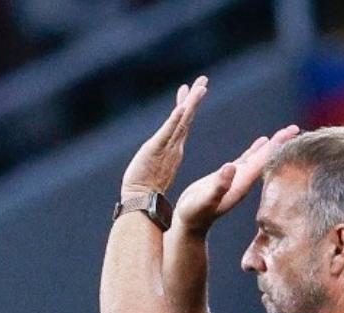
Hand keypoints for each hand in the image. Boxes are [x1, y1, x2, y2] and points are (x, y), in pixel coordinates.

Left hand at [120, 77, 207, 200]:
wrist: (140, 202)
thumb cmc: (145, 189)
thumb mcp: (153, 167)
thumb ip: (159, 160)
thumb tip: (161, 156)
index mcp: (173, 148)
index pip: (182, 122)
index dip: (188, 105)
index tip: (196, 89)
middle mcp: (173, 145)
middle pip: (186, 117)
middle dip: (195, 98)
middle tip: (203, 80)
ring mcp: (167, 147)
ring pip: (181, 121)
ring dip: (190, 104)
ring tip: (199, 88)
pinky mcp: (157, 150)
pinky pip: (168, 132)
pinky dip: (175, 119)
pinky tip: (181, 108)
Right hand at [173, 125, 299, 235]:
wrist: (190, 223)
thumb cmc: (195, 213)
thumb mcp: (205, 199)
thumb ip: (219, 185)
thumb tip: (230, 167)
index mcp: (242, 183)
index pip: (264, 161)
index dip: (277, 146)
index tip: (291, 133)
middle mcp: (244, 180)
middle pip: (266, 158)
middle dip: (280, 143)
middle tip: (295, 127)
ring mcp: (238, 178)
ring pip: (259, 157)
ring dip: (272, 145)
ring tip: (286, 132)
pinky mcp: (230, 176)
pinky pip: (248, 159)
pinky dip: (257, 149)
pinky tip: (263, 141)